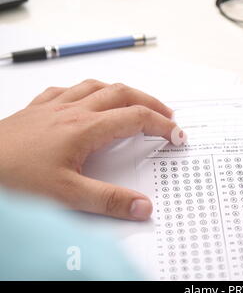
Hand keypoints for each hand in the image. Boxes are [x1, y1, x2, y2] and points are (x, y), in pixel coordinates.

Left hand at [0, 79, 185, 220]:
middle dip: (150, 102)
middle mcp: (72, 111)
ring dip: (123, 92)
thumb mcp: (65, 196)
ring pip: (97, 86)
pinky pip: (68, 89)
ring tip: (136, 102)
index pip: (135, 118)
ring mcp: (53, 107)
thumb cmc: (12, 178)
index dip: (162, 125)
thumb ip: (108, 201)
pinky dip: (88, 91)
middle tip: (167, 115)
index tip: (177, 134)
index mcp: (84, 128)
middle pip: (122, 94)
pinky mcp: (36, 110)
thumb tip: (143, 207)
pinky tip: (86, 99)